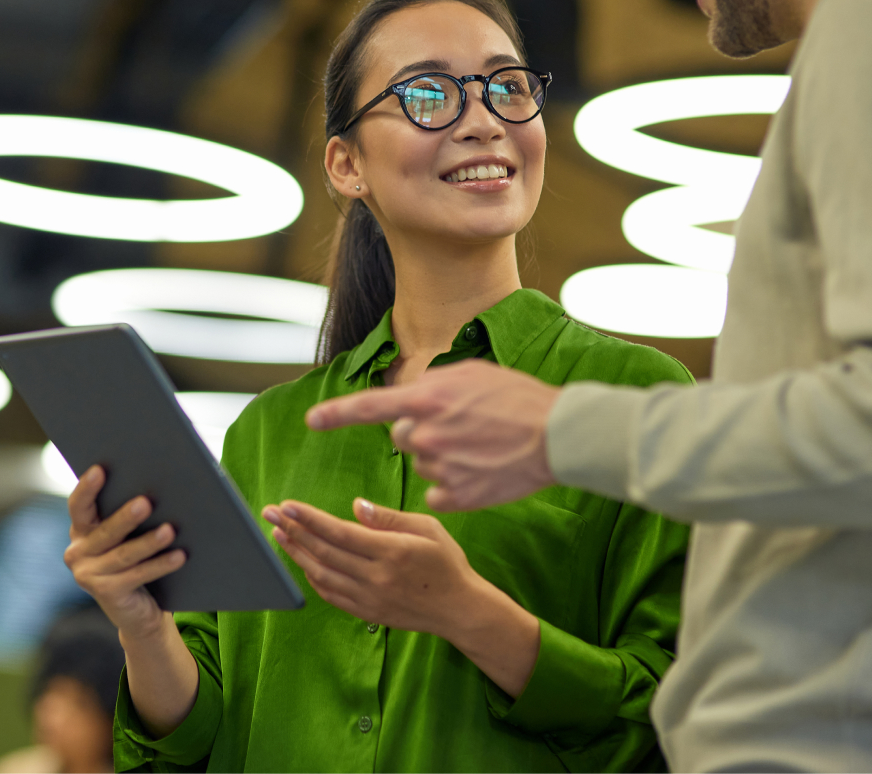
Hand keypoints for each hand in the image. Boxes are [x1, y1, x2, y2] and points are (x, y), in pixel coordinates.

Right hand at [64, 465, 186, 638]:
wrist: (137, 611)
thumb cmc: (135, 560)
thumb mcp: (126, 536)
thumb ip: (128, 514)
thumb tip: (156, 487)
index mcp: (81, 530)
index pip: (78, 505)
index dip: (87, 488)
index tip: (100, 469)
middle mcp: (77, 552)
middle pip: (105, 531)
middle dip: (126, 517)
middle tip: (146, 502)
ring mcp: (88, 575)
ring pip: (124, 554)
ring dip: (149, 542)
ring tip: (170, 531)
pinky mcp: (106, 594)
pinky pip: (137, 575)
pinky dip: (160, 565)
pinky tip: (179, 556)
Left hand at [261, 498, 480, 635]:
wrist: (460, 610)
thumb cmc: (446, 563)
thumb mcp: (427, 528)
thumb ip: (388, 518)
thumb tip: (356, 506)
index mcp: (391, 552)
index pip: (339, 532)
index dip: (309, 518)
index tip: (287, 505)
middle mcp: (376, 577)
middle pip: (324, 551)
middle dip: (293, 530)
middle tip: (270, 513)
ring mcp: (369, 598)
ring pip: (321, 573)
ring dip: (296, 553)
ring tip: (278, 534)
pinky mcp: (367, 612)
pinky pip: (330, 594)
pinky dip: (312, 576)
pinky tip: (302, 560)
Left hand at [305, 359, 559, 510]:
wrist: (559, 435)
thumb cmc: (519, 398)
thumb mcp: (472, 374)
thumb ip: (432, 385)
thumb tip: (411, 395)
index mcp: (426, 400)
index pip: (368, 406)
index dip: (336, 414)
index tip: (312, 421)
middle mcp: (426, 435)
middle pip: (402, 436)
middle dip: (422, 431)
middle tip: (461, 426)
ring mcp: (440, 469)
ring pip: (422, 463)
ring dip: (441, 457)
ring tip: (480, 446)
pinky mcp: (457, 497)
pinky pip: (437, 492)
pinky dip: (454, 485)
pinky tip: (480, 472)